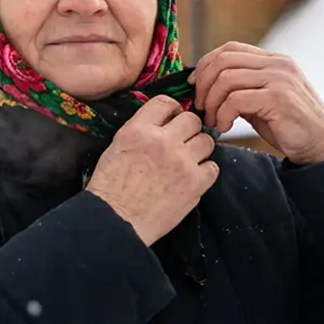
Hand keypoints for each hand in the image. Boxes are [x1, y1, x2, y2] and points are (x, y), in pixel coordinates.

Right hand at [86, 95, 218, 245]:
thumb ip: (140, 131)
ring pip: (207, 141)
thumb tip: (161, 125)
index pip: (165, 102)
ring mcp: (181, 161)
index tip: (174, 118)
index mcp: (138, 129)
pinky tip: (193, 178)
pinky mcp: (194, 183)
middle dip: (189, 129)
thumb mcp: (116, 147)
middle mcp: (162, 141)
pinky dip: (205, 172)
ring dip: (199, 149)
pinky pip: (213, 167)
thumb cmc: (110, 189)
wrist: (115, 221)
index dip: (173, 110)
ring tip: (189, 160)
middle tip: (183, 142)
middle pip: (192, 120)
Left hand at [190, 41, 323, 165]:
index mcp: (274, 61)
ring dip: (212, 102)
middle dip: (204, 83)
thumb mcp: (263, 102)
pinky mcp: (279, 98)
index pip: (230, 49)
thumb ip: (241, 89)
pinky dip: (223, 114)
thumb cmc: (292, 129)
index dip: (206, 64)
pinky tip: (225, 127)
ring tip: (213, 121)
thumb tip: (207, 87)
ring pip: (226, 79)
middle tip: (201, 107)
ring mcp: (280, 79)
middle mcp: (278, 64)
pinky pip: (235, 99)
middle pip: (224, 60)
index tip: (195, 86)